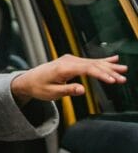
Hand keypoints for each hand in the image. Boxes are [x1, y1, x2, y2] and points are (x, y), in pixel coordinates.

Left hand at [10, 53, 127, 103]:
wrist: (28, 80)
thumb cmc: (38, 87)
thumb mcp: (50, 93)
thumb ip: (67, 90)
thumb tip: (82, 90)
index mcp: (64, 68)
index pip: (87, 70)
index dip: (101, 75)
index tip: (112, 81)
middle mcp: (69, 61)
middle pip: (94, 65)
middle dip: (109, 72)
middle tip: (123, 79)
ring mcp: (71, 60)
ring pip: (94, 63)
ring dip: (109, 67)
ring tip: (124, 70)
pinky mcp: (72, 62)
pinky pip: (90, 61)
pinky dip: (102, 61)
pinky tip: (114, 59)